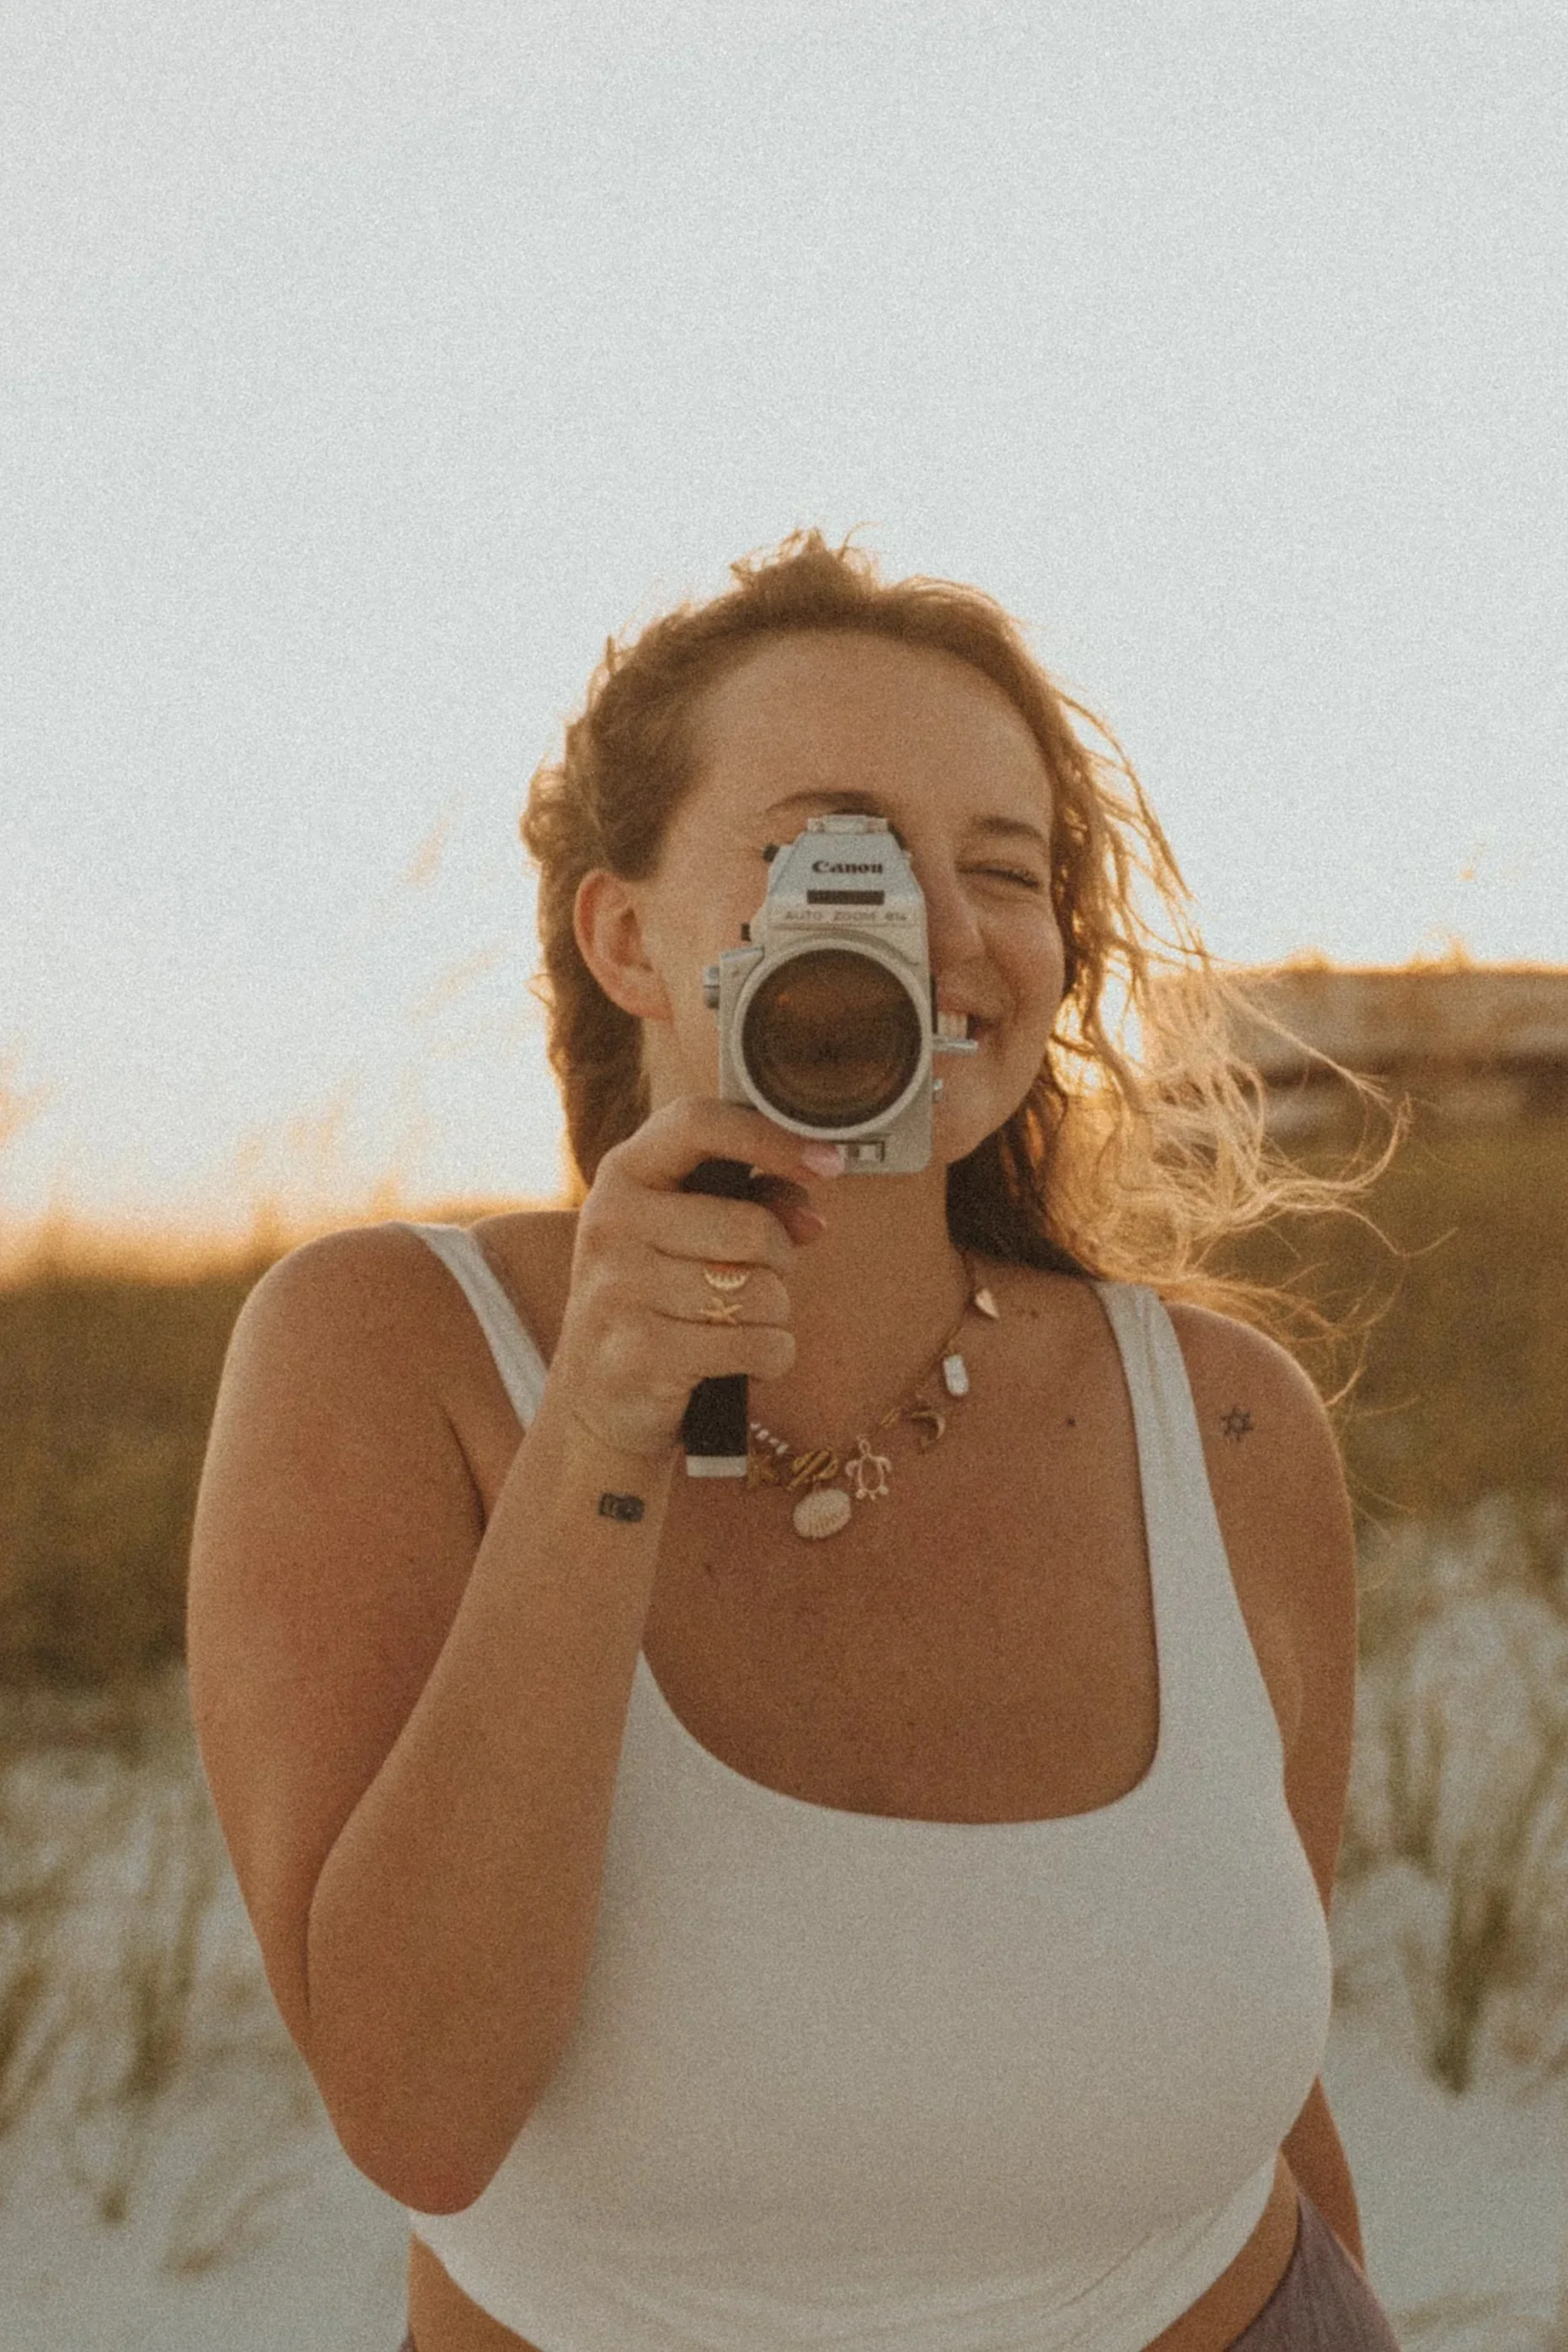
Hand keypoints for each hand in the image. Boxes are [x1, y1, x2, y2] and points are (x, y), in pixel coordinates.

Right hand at [549, 1098, 837, 1461]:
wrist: (596, 1402)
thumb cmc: (661, 1302)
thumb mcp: (691, 1238)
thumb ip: (755, 1205)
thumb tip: (812, 1217)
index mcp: (625, 1175)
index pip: (697, 1123)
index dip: (770, 1136)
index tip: (829, 1162)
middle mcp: (610, 1222)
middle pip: (751, 1227)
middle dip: (780, 1261)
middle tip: (759, 1281)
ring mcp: (617, 1288)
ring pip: (760, 1292)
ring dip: (773, 1317)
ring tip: (739, 1325)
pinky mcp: (638, 1353)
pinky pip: (755, 1346)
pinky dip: (770, 1358)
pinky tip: (741, 1362)